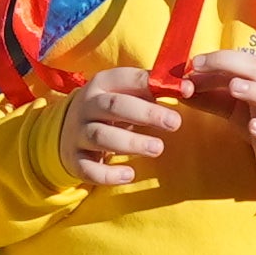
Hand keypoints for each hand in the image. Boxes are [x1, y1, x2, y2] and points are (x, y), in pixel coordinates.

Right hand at [62, 63, 190, 184]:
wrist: (68, 131)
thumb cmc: (110, 110)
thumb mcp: (125, 95)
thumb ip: (153, 90)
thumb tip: (188, 88)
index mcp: (101, 84)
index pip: (127, 79)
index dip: (154, 84)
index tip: (186, 92)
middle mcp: (86, 106)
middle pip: (114, 106)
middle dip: (146, 114)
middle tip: (175, 123)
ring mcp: (77, 133)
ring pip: (100, 136)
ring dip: (131, 142)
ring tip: (158, 148)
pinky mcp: (74, 159)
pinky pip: (87, 168)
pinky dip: (107, 174)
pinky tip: (130, 175)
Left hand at [184, 46, 255, 187]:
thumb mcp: (231, 106)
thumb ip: (207, 96)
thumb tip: (180, 86)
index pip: (243, 61)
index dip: (219, 58)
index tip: (194, 62)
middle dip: (230, 65)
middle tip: (202, 66)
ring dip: (255, 91)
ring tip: (234, 87)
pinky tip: (254, 127)